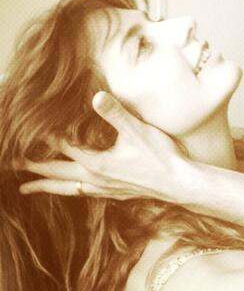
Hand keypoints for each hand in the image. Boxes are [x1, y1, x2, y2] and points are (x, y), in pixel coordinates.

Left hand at [20, 92, 186, 201]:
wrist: (180, 184)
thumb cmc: (161, 156)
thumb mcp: (137, 130)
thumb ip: (114, 113)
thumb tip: (96, 95)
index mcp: (96, 162)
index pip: (63, 147)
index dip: (45, 137)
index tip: (27, 130)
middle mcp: (95, 179)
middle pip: (56, 173)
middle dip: (32, 169)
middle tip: (10, 165)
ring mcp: (104, 189)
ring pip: (66, 188)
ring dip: (45, 187)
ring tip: (26, 189)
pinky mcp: (114, 194)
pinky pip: (81, 193)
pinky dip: (68, 191)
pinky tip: (71, 189)